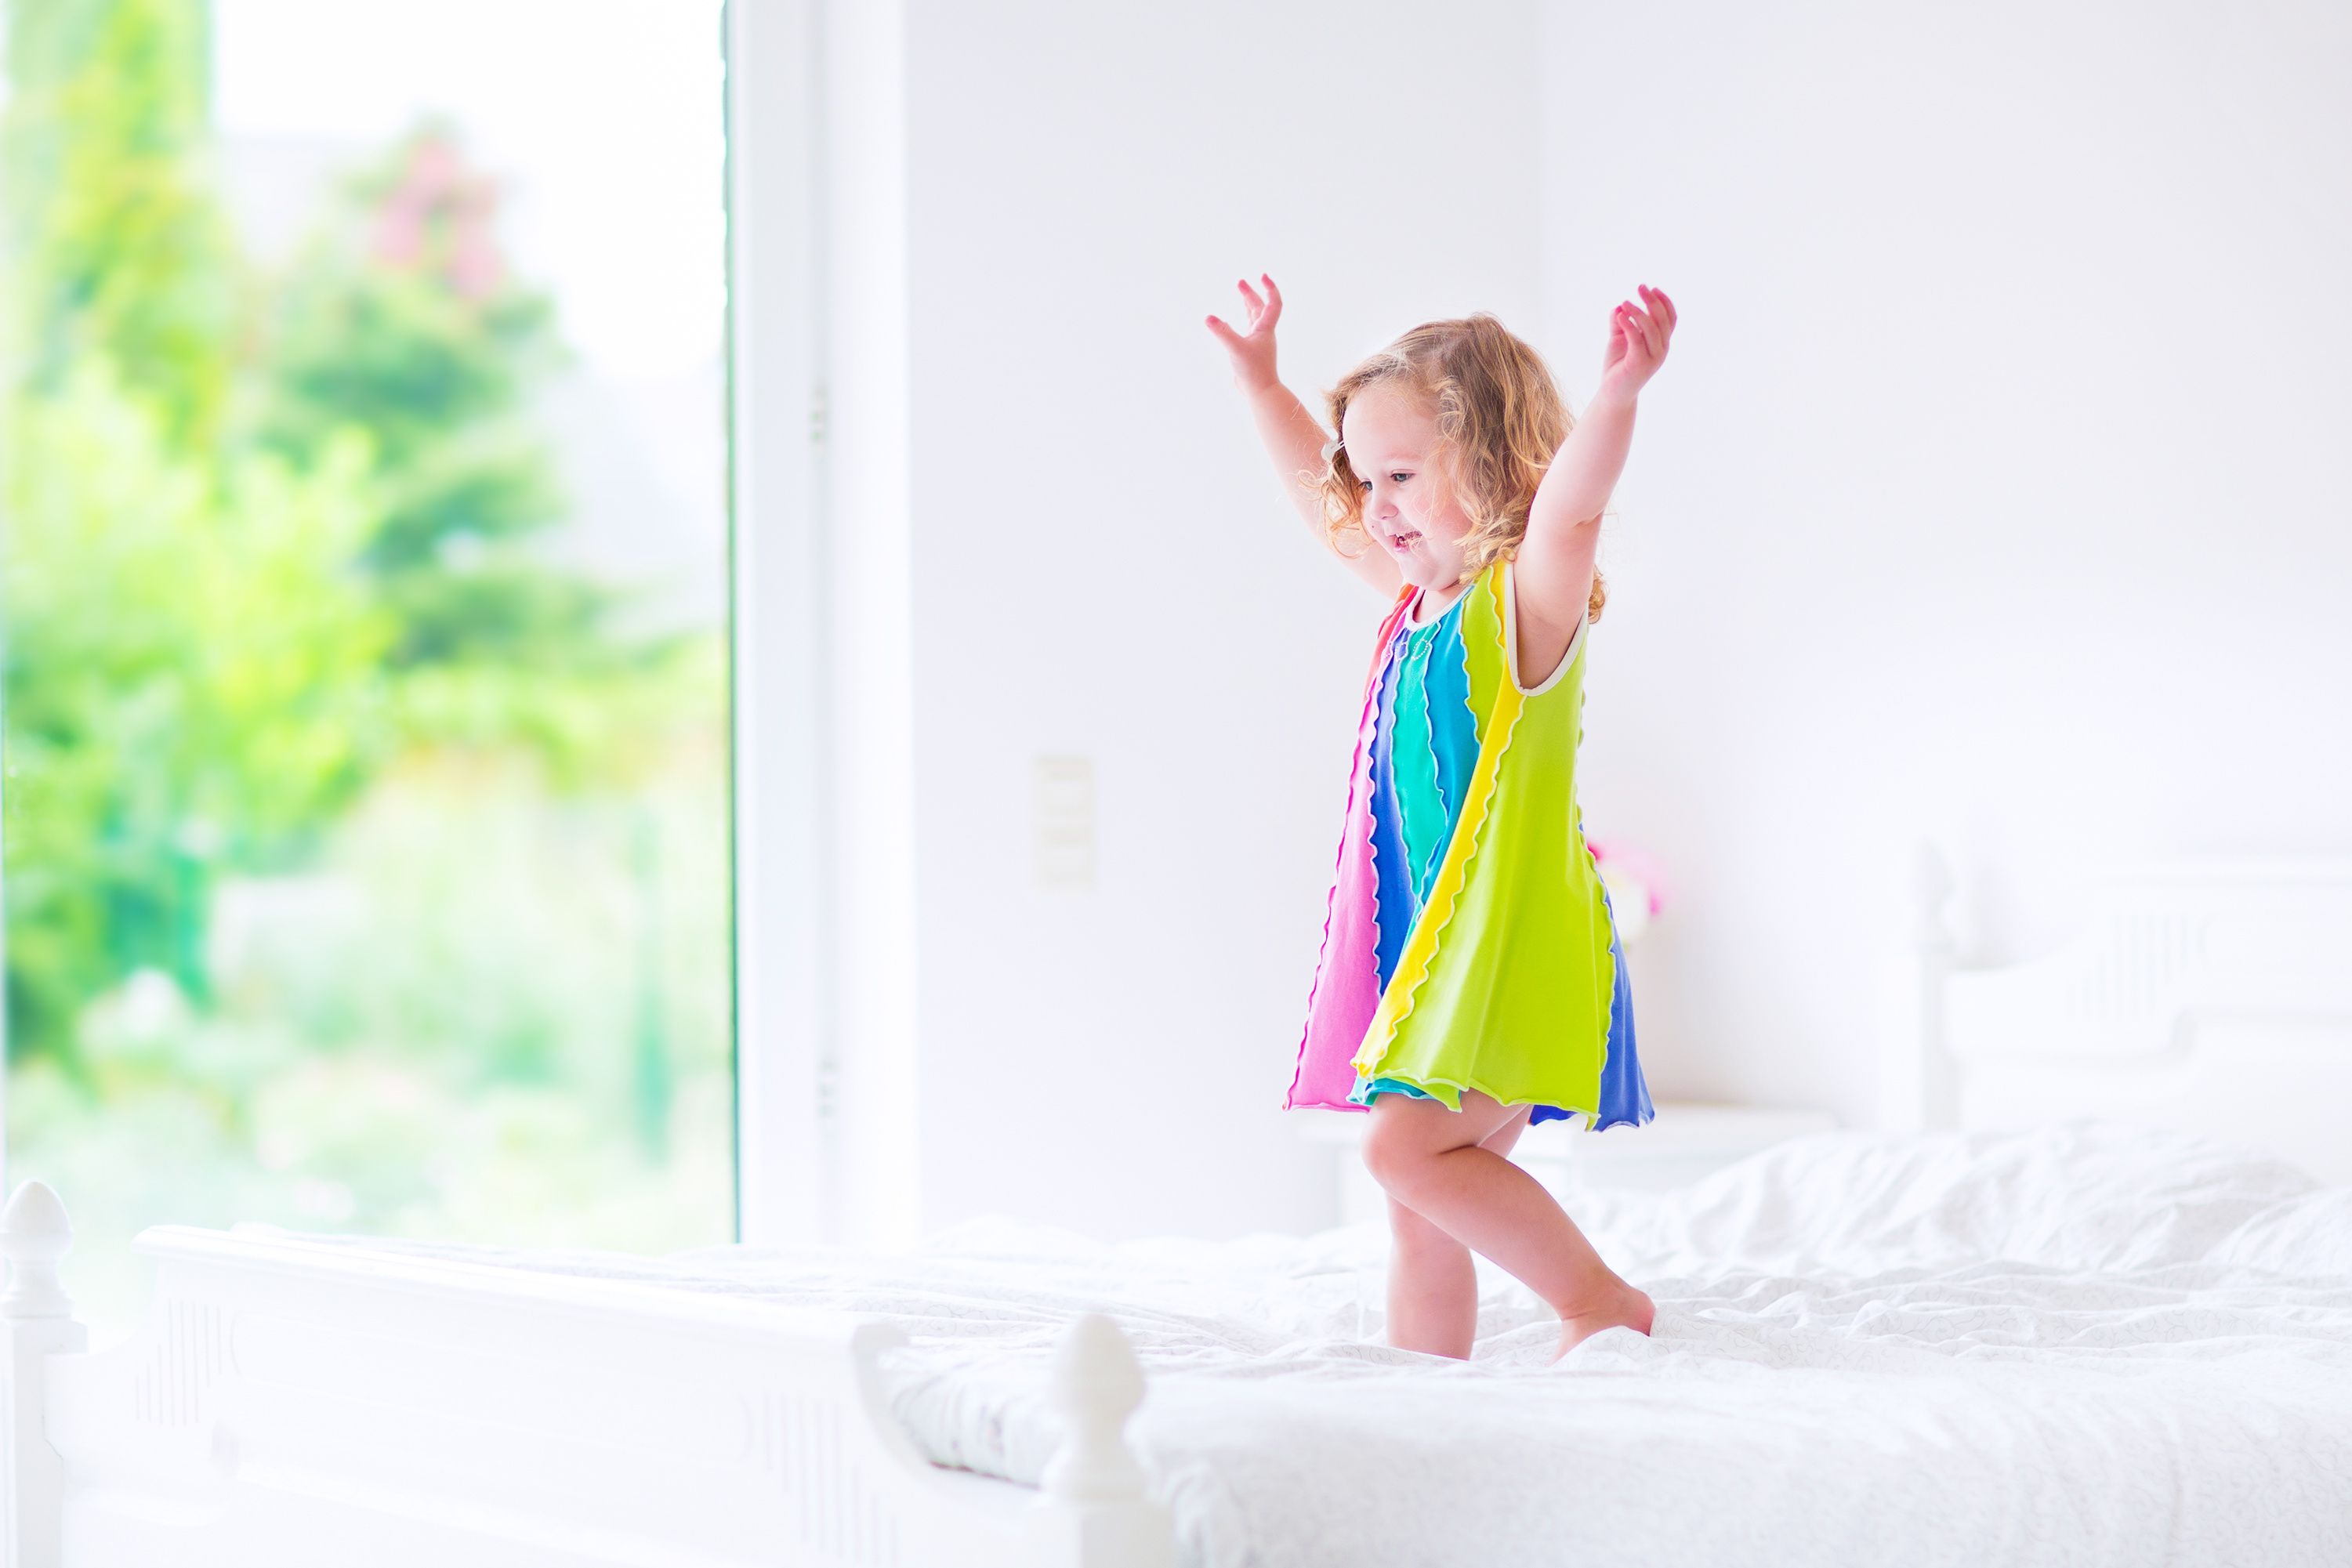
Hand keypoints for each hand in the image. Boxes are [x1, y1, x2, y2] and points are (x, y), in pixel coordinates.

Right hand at [1205, 274, 1284, 392]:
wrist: (1260, 392)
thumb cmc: (1253, 372)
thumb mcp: (1235, 349)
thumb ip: (1222, 332)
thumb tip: (1207, 317)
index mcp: (1265, 329)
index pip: (1273, 303)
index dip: (1269, 288)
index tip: (1262, 276)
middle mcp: (1263, 333)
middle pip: (1260, 307)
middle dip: (1252, 292)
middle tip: (1240, 282)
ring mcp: (1257, 342)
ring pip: (1253, 317)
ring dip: (1248, 303)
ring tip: (1240, 290)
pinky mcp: (1249, 351)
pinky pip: (1246, 330)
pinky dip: (1239, 321)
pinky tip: (1228, 322)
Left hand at [1595, 285, 1676, 403]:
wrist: (1612, 393)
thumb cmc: (1618, 365)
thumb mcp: (1618, 339)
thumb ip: (1619, 323)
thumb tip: (1618, 306)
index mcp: (1661, 342)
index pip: (1670, 318)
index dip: (1664, 302)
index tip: (1653, 288)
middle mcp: (1661, 349)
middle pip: (1662, 320)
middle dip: (1652, 301)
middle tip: (1640, 287)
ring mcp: (1653, 358)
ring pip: (1651, 328)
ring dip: (1638, 312)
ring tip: (1625, 302)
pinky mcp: (1640, 364)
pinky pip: (1637, 340)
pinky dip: (1629, 325)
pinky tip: (1620, 315)